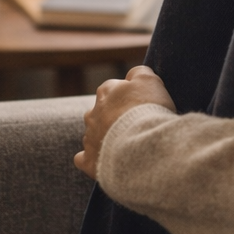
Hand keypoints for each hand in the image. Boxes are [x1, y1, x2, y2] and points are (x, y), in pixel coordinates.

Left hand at [74, 65, 175, 179]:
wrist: (141, 146)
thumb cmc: (147, 111)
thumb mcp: (150, 80)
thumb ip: (139, 73)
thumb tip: (132, 74)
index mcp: (106, 91)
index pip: (113, 88)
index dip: (129, 96)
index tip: (142, 105)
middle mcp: (92, 113)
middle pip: (101, 111)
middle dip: (114, 117)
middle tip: (135, 126)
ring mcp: (89, 137)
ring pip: (93, 134)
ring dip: (105, 138)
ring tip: (126, 146)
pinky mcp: (89, 160)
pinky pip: (83, 158)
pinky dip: (91, 158)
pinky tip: (104, 161)